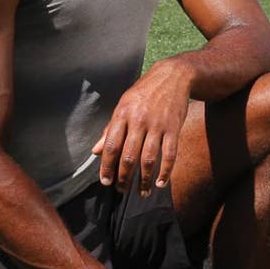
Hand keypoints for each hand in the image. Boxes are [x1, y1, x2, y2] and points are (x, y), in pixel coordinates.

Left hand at [94, 58, 193, 195]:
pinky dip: (166, 171)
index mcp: (122, 114)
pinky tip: (161, 183)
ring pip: (149, 159)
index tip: (105, 181)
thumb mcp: (123, 105)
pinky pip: (170, 154)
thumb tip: (95, 151)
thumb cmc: (145, 92)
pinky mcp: (174, 128)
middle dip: (124, 177)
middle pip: (129, 156)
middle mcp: (139, 121)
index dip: (106, 166)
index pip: (110, 146)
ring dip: (144, 179)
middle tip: (121, 190)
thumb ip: (110, 129)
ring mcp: (158, 125)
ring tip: (142, 192)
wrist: (173, 76)